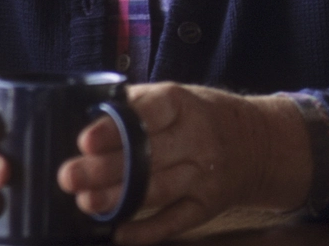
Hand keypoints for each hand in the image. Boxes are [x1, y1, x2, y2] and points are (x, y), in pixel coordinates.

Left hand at [60, 83, 309, 244]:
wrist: (260, 144)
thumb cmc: (204, 116)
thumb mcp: (179, 98)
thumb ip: (138, 104)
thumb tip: (86, 114)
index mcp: (185, 105)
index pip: (150, 112)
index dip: (117, 126)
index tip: (86, 138)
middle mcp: (197, 139)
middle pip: (148, 155)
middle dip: (105, 168)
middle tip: (69, 175)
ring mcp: (204, 175)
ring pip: (158, 189)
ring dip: (119, 198)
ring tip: (86, 202)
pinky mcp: (207, 205)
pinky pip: (175, 221)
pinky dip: (146, 230)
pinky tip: (119, 232)